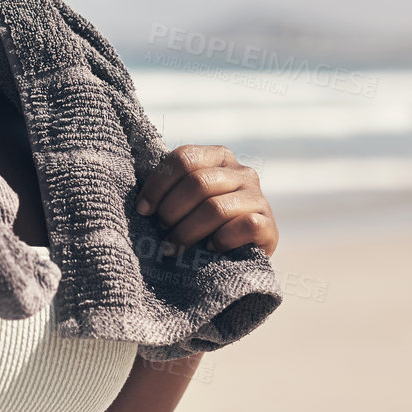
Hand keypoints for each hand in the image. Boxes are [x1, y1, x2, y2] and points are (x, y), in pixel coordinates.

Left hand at [134, 144, 277, 258]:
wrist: (238, 254)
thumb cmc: (201, 223)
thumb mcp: (187, 199)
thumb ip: (172, 188)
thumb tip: (141, 203)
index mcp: (219, 156)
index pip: (184, 158)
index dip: (158, 184)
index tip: (143, 210)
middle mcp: (242, 172)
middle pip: (197, 183)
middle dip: (172, 210)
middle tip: (162, 230)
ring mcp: (258, 197)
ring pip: (215, 208)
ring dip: (188, 231)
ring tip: (174, 246)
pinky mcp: (269, 224)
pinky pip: (244, 226)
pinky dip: (221, 240)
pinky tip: (210, 248)